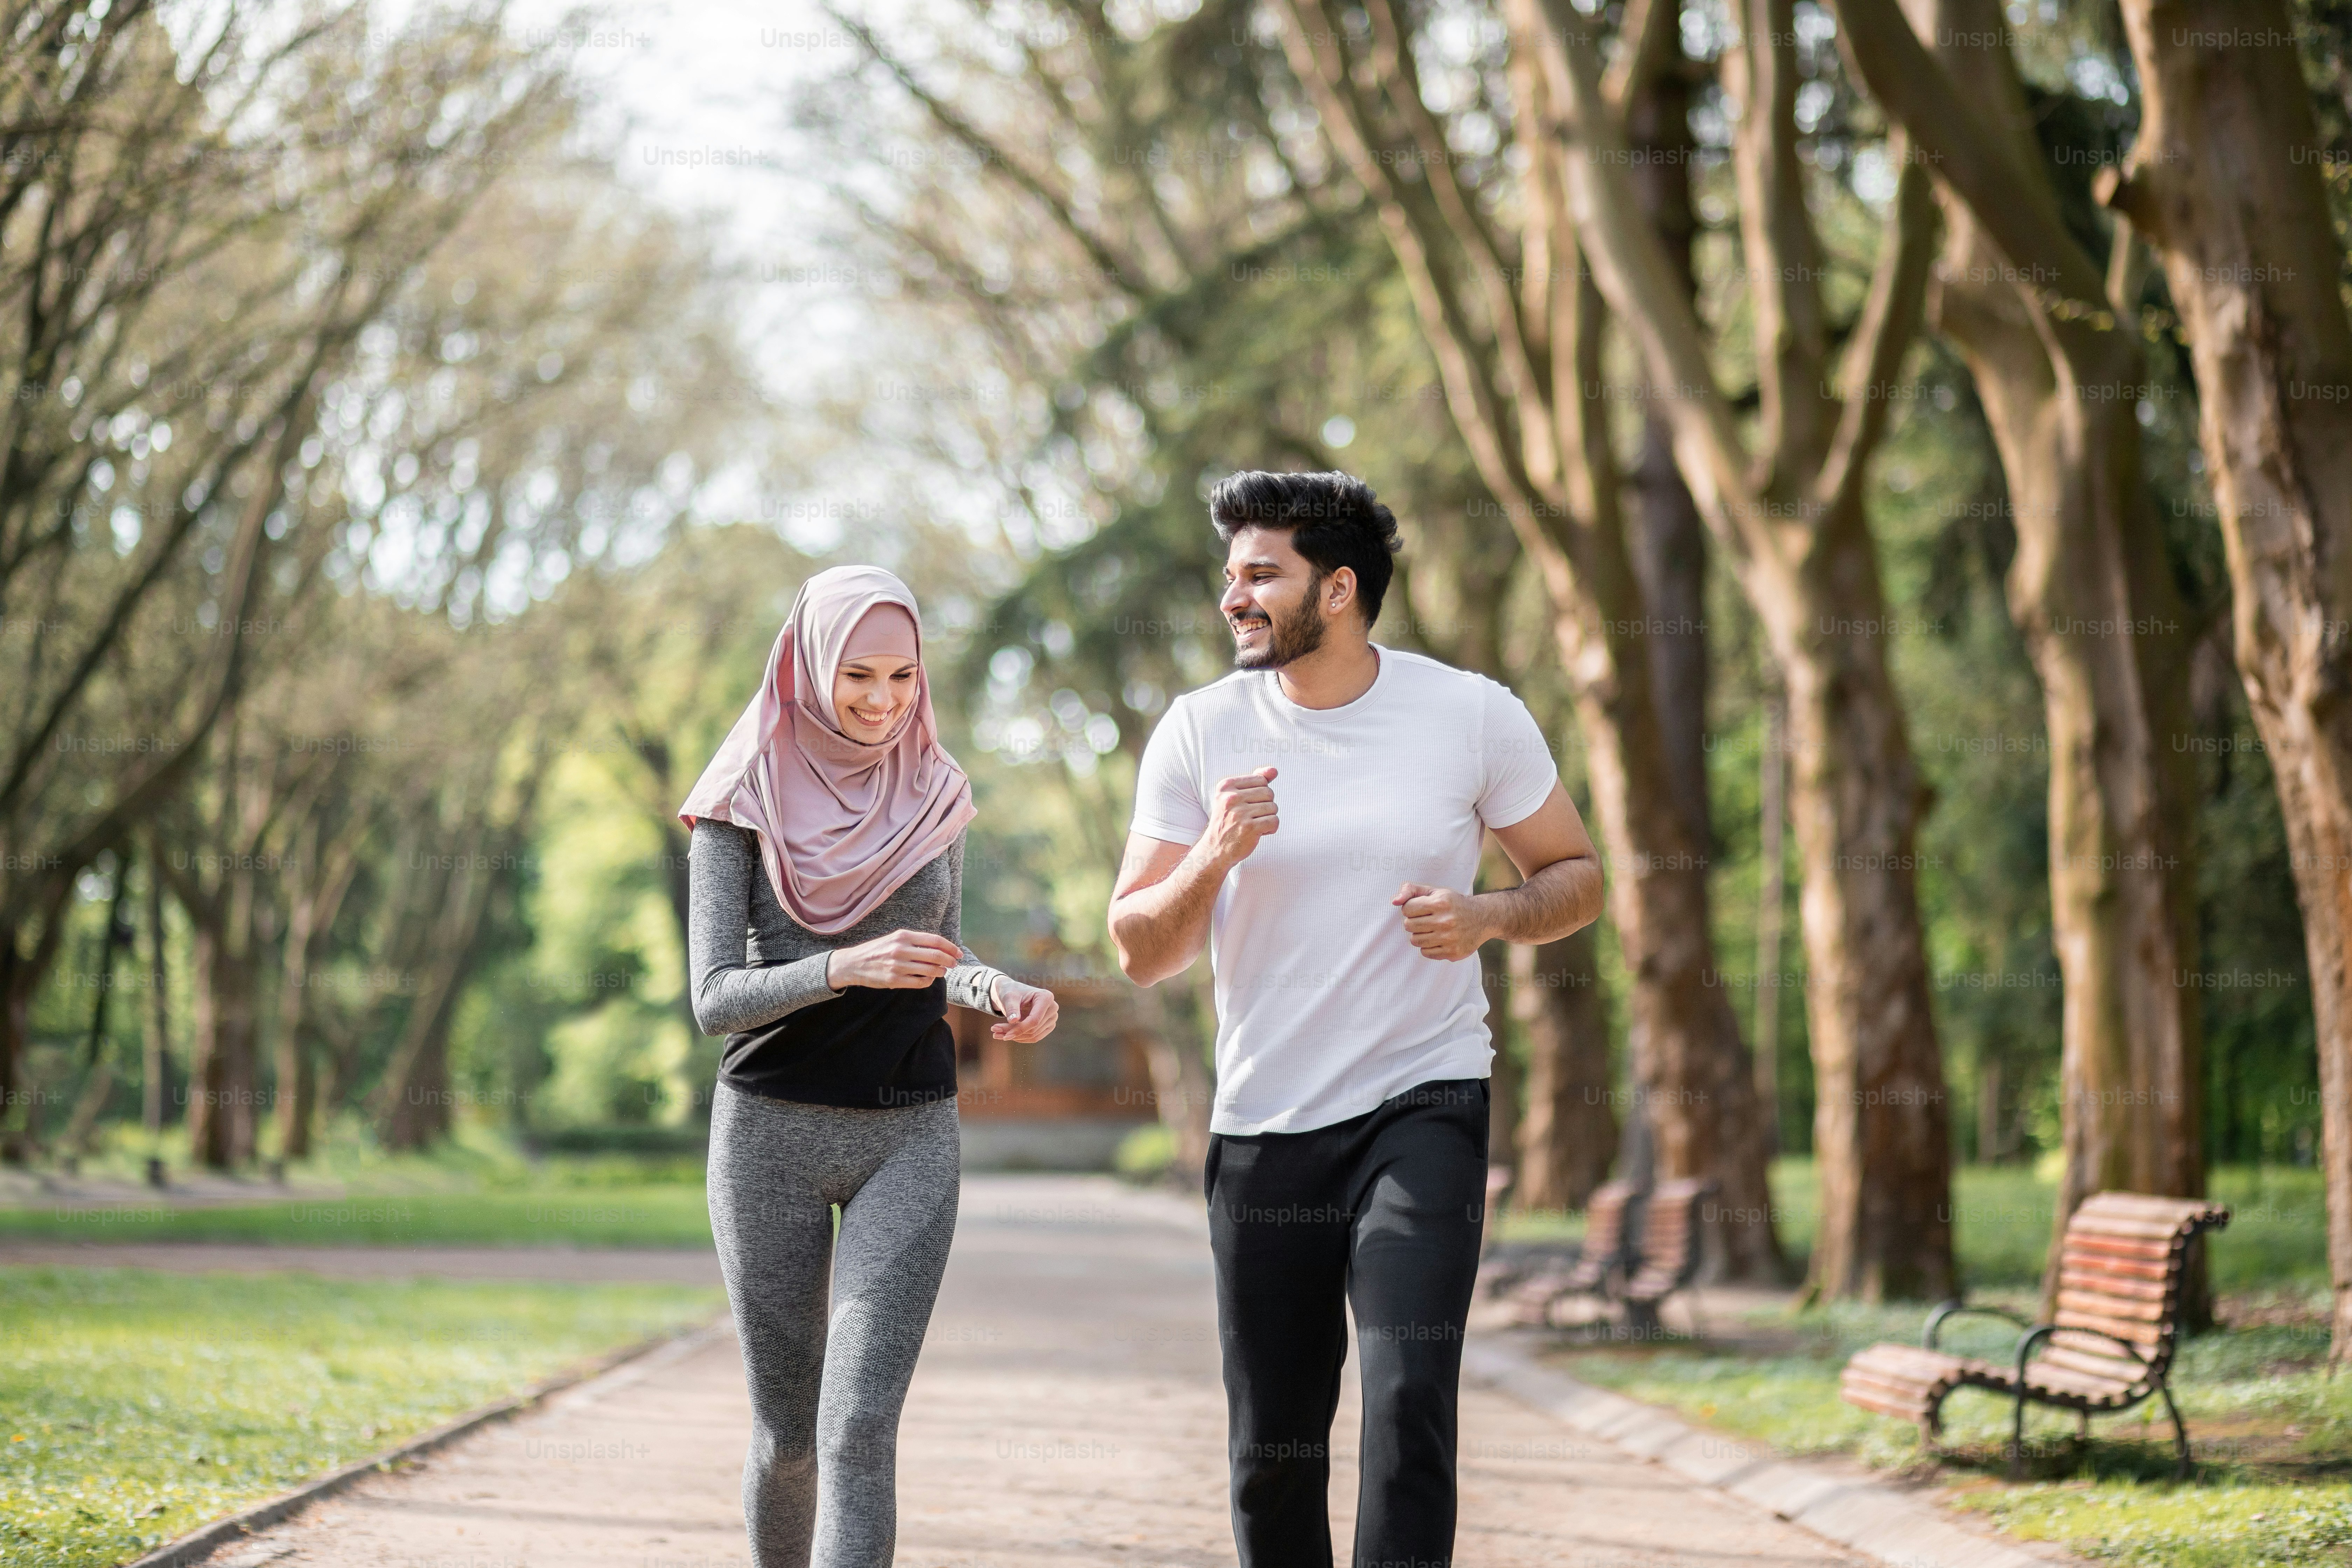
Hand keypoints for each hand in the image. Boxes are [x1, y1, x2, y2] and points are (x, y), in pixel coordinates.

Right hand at [825, 930, 961, 989]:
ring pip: (929, 970)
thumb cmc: (877, 950)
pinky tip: (929, 979)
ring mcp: (897, 966)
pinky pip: (919, 982)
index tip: (958, 953)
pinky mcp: (894, 980)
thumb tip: (940, 947)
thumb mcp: (894, 939)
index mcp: (903, 936)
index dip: (950, 947)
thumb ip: (915, 941)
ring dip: (940, 971)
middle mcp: (901, 949)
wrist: (853, 963)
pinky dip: (928, 981)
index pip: (935, 940)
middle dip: (949, 960)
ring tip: (942, 971)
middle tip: (955, 964)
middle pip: (935, 955)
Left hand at [989, 976, 1059, 1041]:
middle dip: (1014, 1032)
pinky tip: (1007, 1035)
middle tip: (995, 1032)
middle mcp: (1053, 1008)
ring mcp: (1052, 1018)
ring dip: (1016, 1037)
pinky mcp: (1048, 1025)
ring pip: (1034, 1035)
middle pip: (1033, 1028)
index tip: (1005, 1035)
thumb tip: (1013, 1020)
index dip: (1020, 1029)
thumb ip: (1012, 1008)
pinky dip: (1021, 1038)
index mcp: (1046, 997)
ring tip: (998, 1034)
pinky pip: (1036, 1037)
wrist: (1013, 992)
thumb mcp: (1009, 997)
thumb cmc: (1011, 992)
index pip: (1034, 1020)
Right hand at [1201, 767, 1278, 870]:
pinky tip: (1259, 833)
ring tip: (1254, 824)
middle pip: (1269, 792)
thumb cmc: (1228, 820)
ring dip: (1268, 817)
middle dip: (1266, 805)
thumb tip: (1274, 770)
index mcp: (1226, 786)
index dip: (1260, 793)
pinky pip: (1274, 821)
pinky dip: (1271, 828)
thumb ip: (1255, 780)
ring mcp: (1239, 814)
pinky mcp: (1249, 829)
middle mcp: (1231, 798)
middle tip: (1251, 816)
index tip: (1248, 804)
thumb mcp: (1235, 796)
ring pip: (1273, 807)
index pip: (1260, 779)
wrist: (1215, 848)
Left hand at [1392, 882, 1489, 961]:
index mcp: (1441, 903)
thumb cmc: (1453, 903)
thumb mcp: (1434, 891)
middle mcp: (1446, 921)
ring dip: (1419, 935)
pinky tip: (1438, 939)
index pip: (1407, 909)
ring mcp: (1450, 938)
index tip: (1420, 908)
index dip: (1410, 908)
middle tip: (1425, 920)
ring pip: (1415, 941)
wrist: (1483, 918)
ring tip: (1431, 929)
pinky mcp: (1453, 952)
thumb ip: (1411, 890)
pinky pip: (1426, 953)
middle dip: (1413, 922)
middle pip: (1409, 926)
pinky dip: (1428, 946)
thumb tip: (1394, 902)